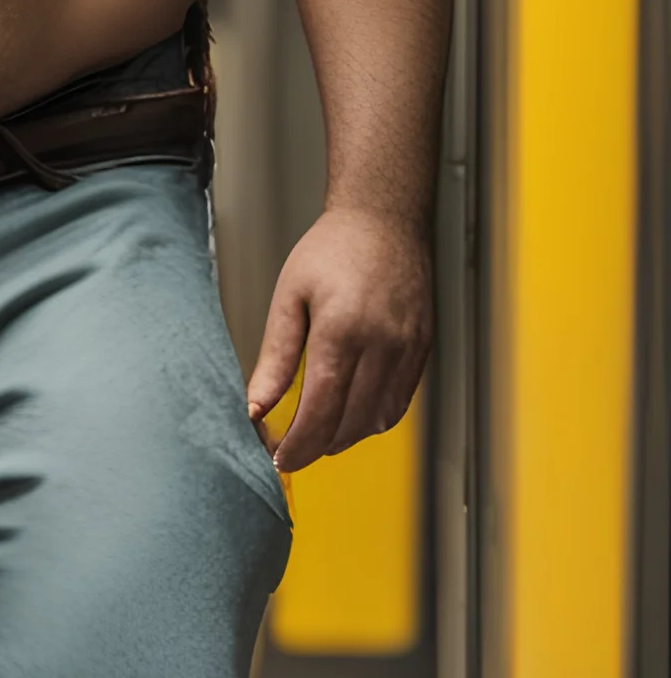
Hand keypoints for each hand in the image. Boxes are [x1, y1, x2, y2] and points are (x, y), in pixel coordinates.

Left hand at [246, 204, 431, 471]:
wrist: (384, 220)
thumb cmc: (332, 250)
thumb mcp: (289, 297)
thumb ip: (275, 359)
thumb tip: (256, 406)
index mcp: (342, 329)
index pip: (320, 410)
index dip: (299, 444)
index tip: (279, 458)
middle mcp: (381, 343)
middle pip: (349, 423)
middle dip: (317, 448)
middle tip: (290, 450)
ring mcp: (407, 348)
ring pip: (376, 420)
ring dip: (345, 437)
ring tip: (317, 433)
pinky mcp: (422, 350)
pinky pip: (399, 404)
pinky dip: (372, 420)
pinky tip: (350, 415)